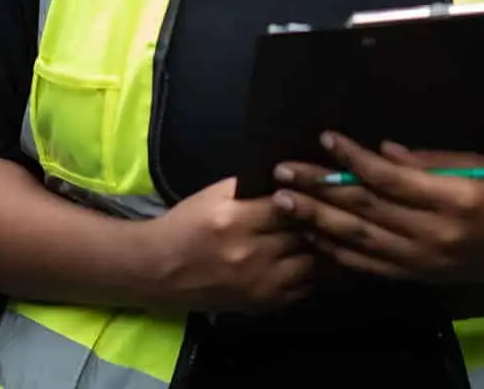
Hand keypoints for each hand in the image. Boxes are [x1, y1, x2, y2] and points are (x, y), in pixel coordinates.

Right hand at [138, 177, 314, 313]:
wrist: (159, 269)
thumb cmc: (187, 224)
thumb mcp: (214, 194)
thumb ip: (252, 187)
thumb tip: (290, 179)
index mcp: (236, 220)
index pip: (290, 206)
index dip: (305, 197)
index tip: (312, 192)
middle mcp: (250, 253)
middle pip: (303, 235)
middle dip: (315, 223)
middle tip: (324, 213)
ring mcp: (257, 283)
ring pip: (310, 264)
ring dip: (318, 249)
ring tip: (319, 236)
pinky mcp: (261, 304)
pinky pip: (303, 289)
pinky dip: (311, 274)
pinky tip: (308, 260)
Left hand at [271, 134, 483, 289]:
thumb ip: (432, 161)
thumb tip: (384, 151)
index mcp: (454, 200)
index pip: (390, 179)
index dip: (354, 158)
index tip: (326, 136)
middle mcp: (434, 235)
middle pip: (365, 210)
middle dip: (319, 190)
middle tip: (282, 172)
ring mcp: (424, 262)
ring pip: (359, 241)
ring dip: (317, 222)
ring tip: (283, 203)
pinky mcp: (419, 278)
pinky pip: (369, 266)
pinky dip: (337, 251)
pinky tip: (313, 235)